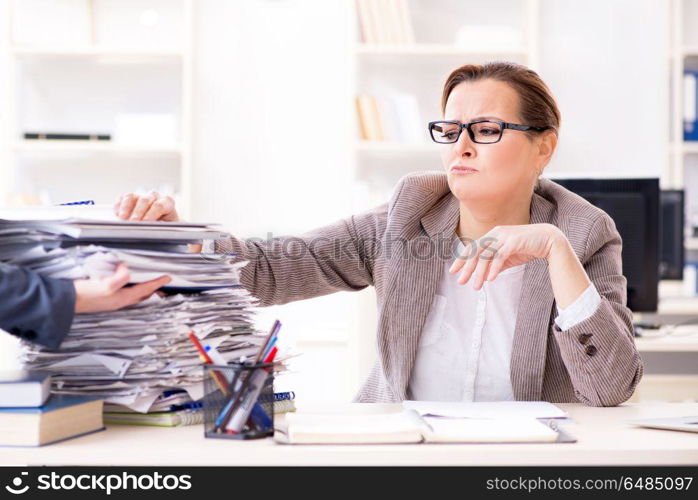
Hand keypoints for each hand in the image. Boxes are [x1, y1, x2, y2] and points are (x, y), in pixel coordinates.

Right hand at [74, 263, 170, 312]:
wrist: (65, 302)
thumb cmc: (85, 294)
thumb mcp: (105, 285)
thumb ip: (120, 277)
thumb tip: (127, 268)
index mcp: (123, 298)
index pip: (145, 289)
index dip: (157, 282)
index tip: (168, 277)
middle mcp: (119, 301)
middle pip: (142, 295)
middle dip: (153, 289)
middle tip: (162, 282)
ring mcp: (112, 301)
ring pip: (134, 295)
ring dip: (143, 290)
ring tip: (149, 283)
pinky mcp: (105, 298)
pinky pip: (124, 293)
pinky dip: (132, 288)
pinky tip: (128, 283)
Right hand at [114, 191, 178, 221]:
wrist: (163, 225)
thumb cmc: (167, 227)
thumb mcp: (169, 228)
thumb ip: (162, 227)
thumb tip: (152, 227)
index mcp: (167, 202)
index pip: (160, 205)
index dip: (152, 213)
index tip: (145, 222)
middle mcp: (154, 196)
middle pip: (145, 200)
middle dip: (138, 212)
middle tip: (133, 223)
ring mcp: (141, 196)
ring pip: (132, 196)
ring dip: (126, 207)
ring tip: (122, 218)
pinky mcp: (130, 199)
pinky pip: (122, 198)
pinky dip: (119, 206)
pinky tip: (117, 215)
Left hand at [449, 223, 563, 289]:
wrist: (548, 240)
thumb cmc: (527, 248)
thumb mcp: (508, 257)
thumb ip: (495, 264)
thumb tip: (484, 276)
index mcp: (492, 235)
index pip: (472, 248)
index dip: (461, 259)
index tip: (453, 271)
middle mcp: (496, 234)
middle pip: (476, 252)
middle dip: (467, 268)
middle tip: (460, 282)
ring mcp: (504, 237)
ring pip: (486, 256)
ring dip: (479, 273)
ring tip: (476, 286)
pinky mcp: (514, 242)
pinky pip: (500, 256)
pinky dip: (494, 268)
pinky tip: (490, 279)